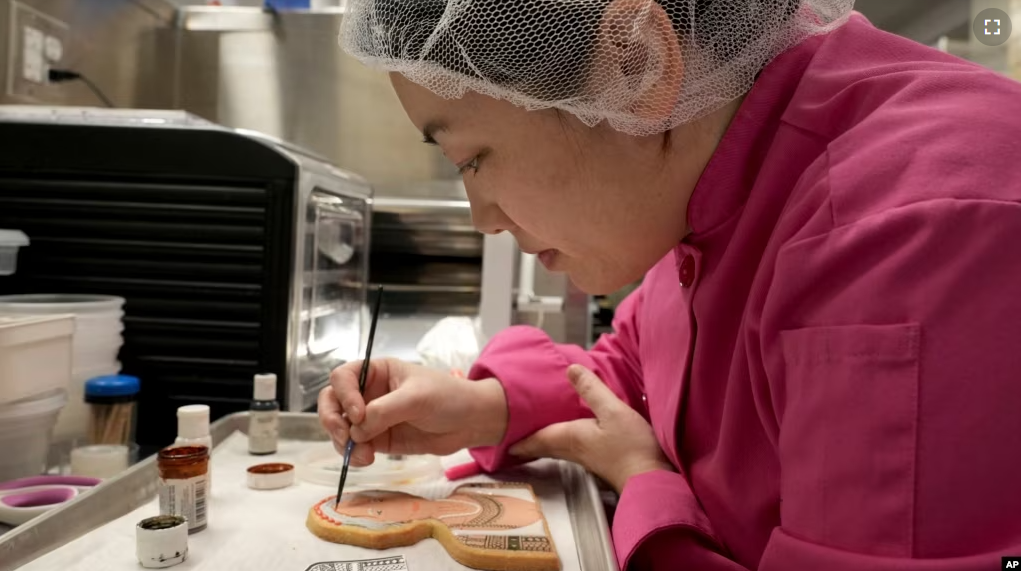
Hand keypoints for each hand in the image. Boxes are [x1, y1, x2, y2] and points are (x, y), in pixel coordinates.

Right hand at [318, 358, 507, 466]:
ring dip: (343, 443)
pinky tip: (367, 459)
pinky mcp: (377, 439)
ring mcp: (370, 417)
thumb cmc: (447, 397)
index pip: (342, 377)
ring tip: (364, 455)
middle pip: (331, 402)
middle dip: (331, 420)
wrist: (470, 422)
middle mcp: (368, 393)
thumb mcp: (417, 398)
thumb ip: (385, 411)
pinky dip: (354, 454)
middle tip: (346, 437)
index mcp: (376, 371)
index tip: (358, 415)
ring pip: (339, 428)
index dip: (344, 395)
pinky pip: (354, 446)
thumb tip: (357, 429)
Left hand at [509, 365, 673, 493]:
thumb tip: (570, 369)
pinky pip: (573, 448)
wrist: (650, 480)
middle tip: (512, 438)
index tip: (501, 439)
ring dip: (543, 441)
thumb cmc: (631, 448)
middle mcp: (574, 450)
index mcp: (571, 437)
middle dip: (527, 441)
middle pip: (544, 445)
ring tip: (534, 434)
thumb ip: (591, 390)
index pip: (537, 438)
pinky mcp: (600, 461)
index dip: (518, 439)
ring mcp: (587, 458)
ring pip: (557, 447)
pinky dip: (563, 441)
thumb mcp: (612, 411)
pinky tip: (570, 436)